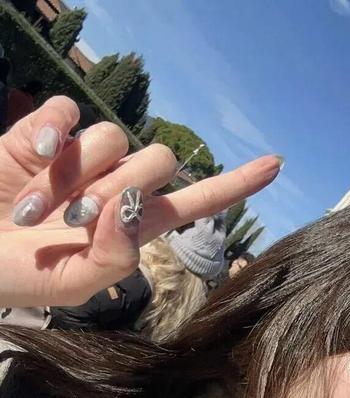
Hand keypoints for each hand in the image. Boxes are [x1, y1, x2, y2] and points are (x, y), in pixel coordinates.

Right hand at [0, 96, 281, 307]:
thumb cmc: (17, 276)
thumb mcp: (69, 284)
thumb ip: (112, 258)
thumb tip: (134, 211)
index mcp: (134, 226)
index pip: (196, 201)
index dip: (235, 184)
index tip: (275, 164)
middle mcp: (116, 186)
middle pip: (158, 160)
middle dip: (121, 188)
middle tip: (75, 221)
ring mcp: (83, 159)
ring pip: (114, 138)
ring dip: (76, 173)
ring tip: (36, 208)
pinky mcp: (44, 134)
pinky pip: (67, 113)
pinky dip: (52, 132)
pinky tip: (33, 156)